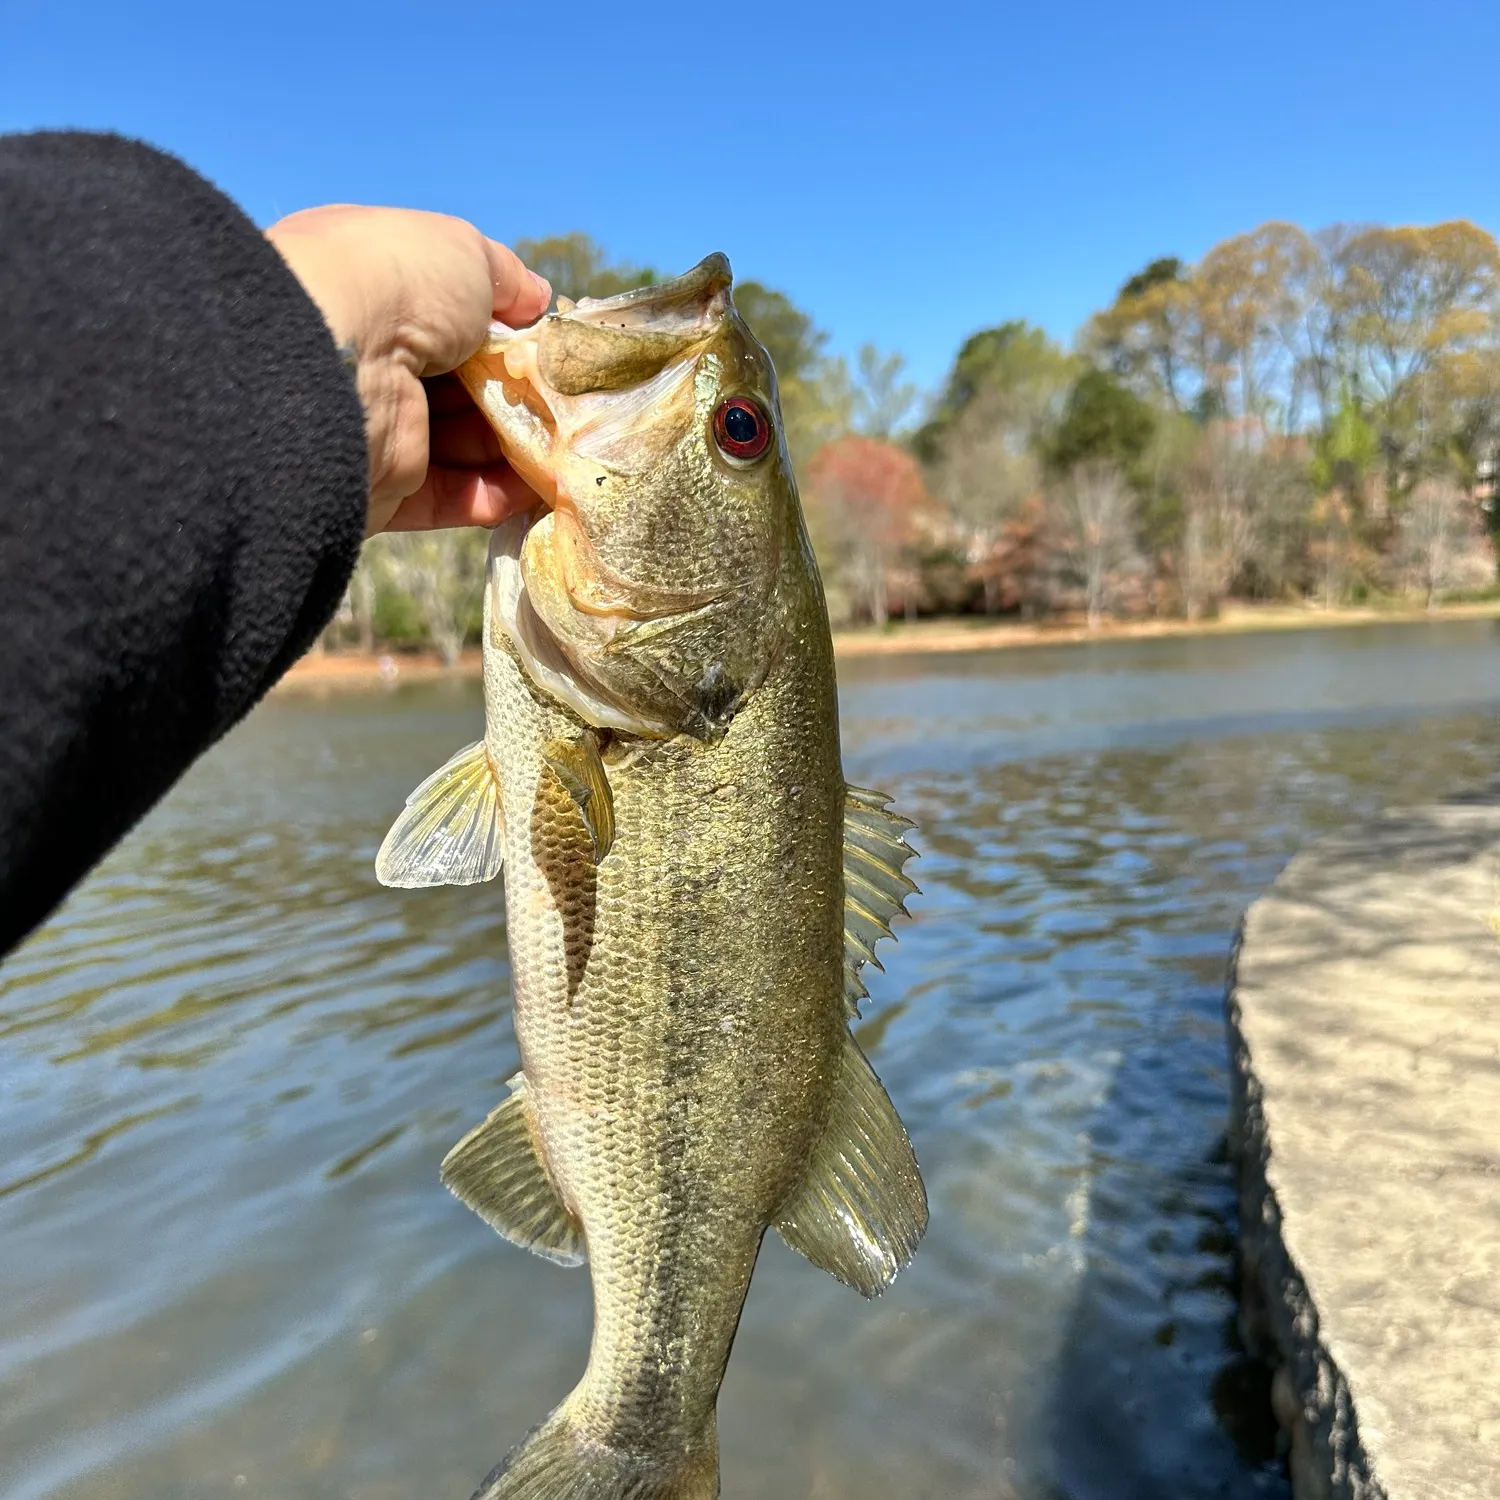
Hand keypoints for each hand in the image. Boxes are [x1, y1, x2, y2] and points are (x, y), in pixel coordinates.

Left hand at [265, 205, 550, 534]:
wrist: (337, 359)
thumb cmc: (401, 286)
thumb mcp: (464, 255)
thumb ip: (505, 279)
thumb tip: (537, 300)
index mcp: (374, 291)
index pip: (447, 318)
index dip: (500, 335)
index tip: (544, 352)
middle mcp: (368, 358)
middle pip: (459, 387)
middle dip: (515, 400)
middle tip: (566, 410)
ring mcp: (372, 425)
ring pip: (457, 446)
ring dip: (514, 451)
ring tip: (565, 454)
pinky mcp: (378, 487)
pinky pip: (444, 497)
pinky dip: (490, 496)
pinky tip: (532, 490)